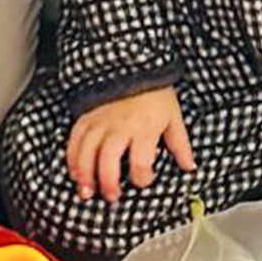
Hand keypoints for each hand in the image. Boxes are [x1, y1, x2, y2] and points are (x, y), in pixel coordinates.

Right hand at [67, 86, 192, 201]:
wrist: (133, 64)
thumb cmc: (155, 92)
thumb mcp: (173, 117)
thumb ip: (180, 145)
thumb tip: (189, 167)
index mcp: (144, 128)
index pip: (141, 162)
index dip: (142, 178)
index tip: (143, 181)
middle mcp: (120, 127)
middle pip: (109, 161)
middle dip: (108, 183)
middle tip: (112, 196)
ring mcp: (100, 122)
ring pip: (87, 153)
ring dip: (85, 176)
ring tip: (88, 192)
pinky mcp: (86, 118)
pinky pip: (74, 141)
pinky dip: (72, 159)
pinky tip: (75, 173)